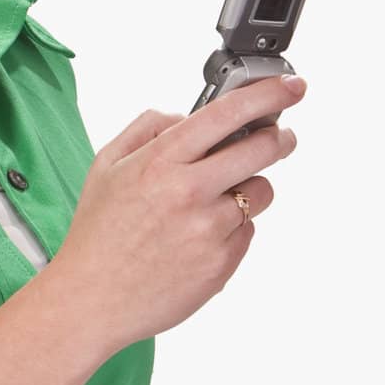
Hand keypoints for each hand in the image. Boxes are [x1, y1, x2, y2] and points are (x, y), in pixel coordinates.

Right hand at [50, 73, 305, 352]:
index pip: (228, 114)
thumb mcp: (107, 164)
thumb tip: (187, 117)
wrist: (92, 298)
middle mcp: (189, 192)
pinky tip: (197, 236)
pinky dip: (232, 227)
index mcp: (161, 161)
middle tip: (281, 136)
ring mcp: (210, 230)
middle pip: (262, 150)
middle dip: (279, 138)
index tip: (292, 87)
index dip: (268, 95)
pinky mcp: (222, 263)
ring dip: (247, 188)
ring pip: (259, 192)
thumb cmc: (98, 232)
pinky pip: (247, 230)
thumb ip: (148, 128)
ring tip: (210, 202)